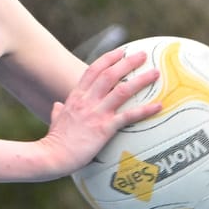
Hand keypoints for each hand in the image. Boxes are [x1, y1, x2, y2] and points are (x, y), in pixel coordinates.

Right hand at [36, 46, 160, 176]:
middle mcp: (87, 101)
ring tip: (155, 73)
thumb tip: (56, 106)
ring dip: (140, 80)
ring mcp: (96, 113)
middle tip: (142, 55)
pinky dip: (145, 110)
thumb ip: (57, 112)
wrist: (50, 156)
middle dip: (127, 62)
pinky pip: (128, 116)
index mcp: (76, 98)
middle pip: (109, 74)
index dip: (108, 59)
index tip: (121, 52)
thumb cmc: (54, 142)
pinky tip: (158, 106)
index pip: (93, 71)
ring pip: (121, 90)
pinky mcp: (104, 128)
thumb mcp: (55, 122)